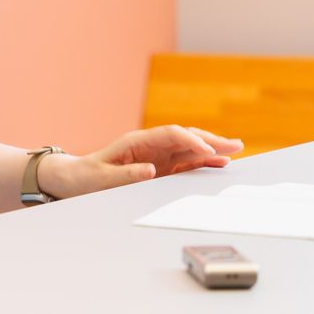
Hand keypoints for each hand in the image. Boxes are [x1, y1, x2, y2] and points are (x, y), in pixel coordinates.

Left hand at [39, 125, 244, 199]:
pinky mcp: (159, 167)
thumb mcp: (104, 179)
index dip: (190, 141)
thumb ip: (127, 175)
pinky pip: (184, 162)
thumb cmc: (88, 177)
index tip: (208, 151)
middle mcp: (149, 145)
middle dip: (210, 139)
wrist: (77, 179)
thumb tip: (151, 170)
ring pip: (188, 148)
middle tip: (236, 144)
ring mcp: (156, 155)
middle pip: (184, 137)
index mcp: (136, 142)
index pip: (170, 135)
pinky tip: (218, 162)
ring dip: (211, 148)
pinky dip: (202, 161)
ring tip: (236, 149)